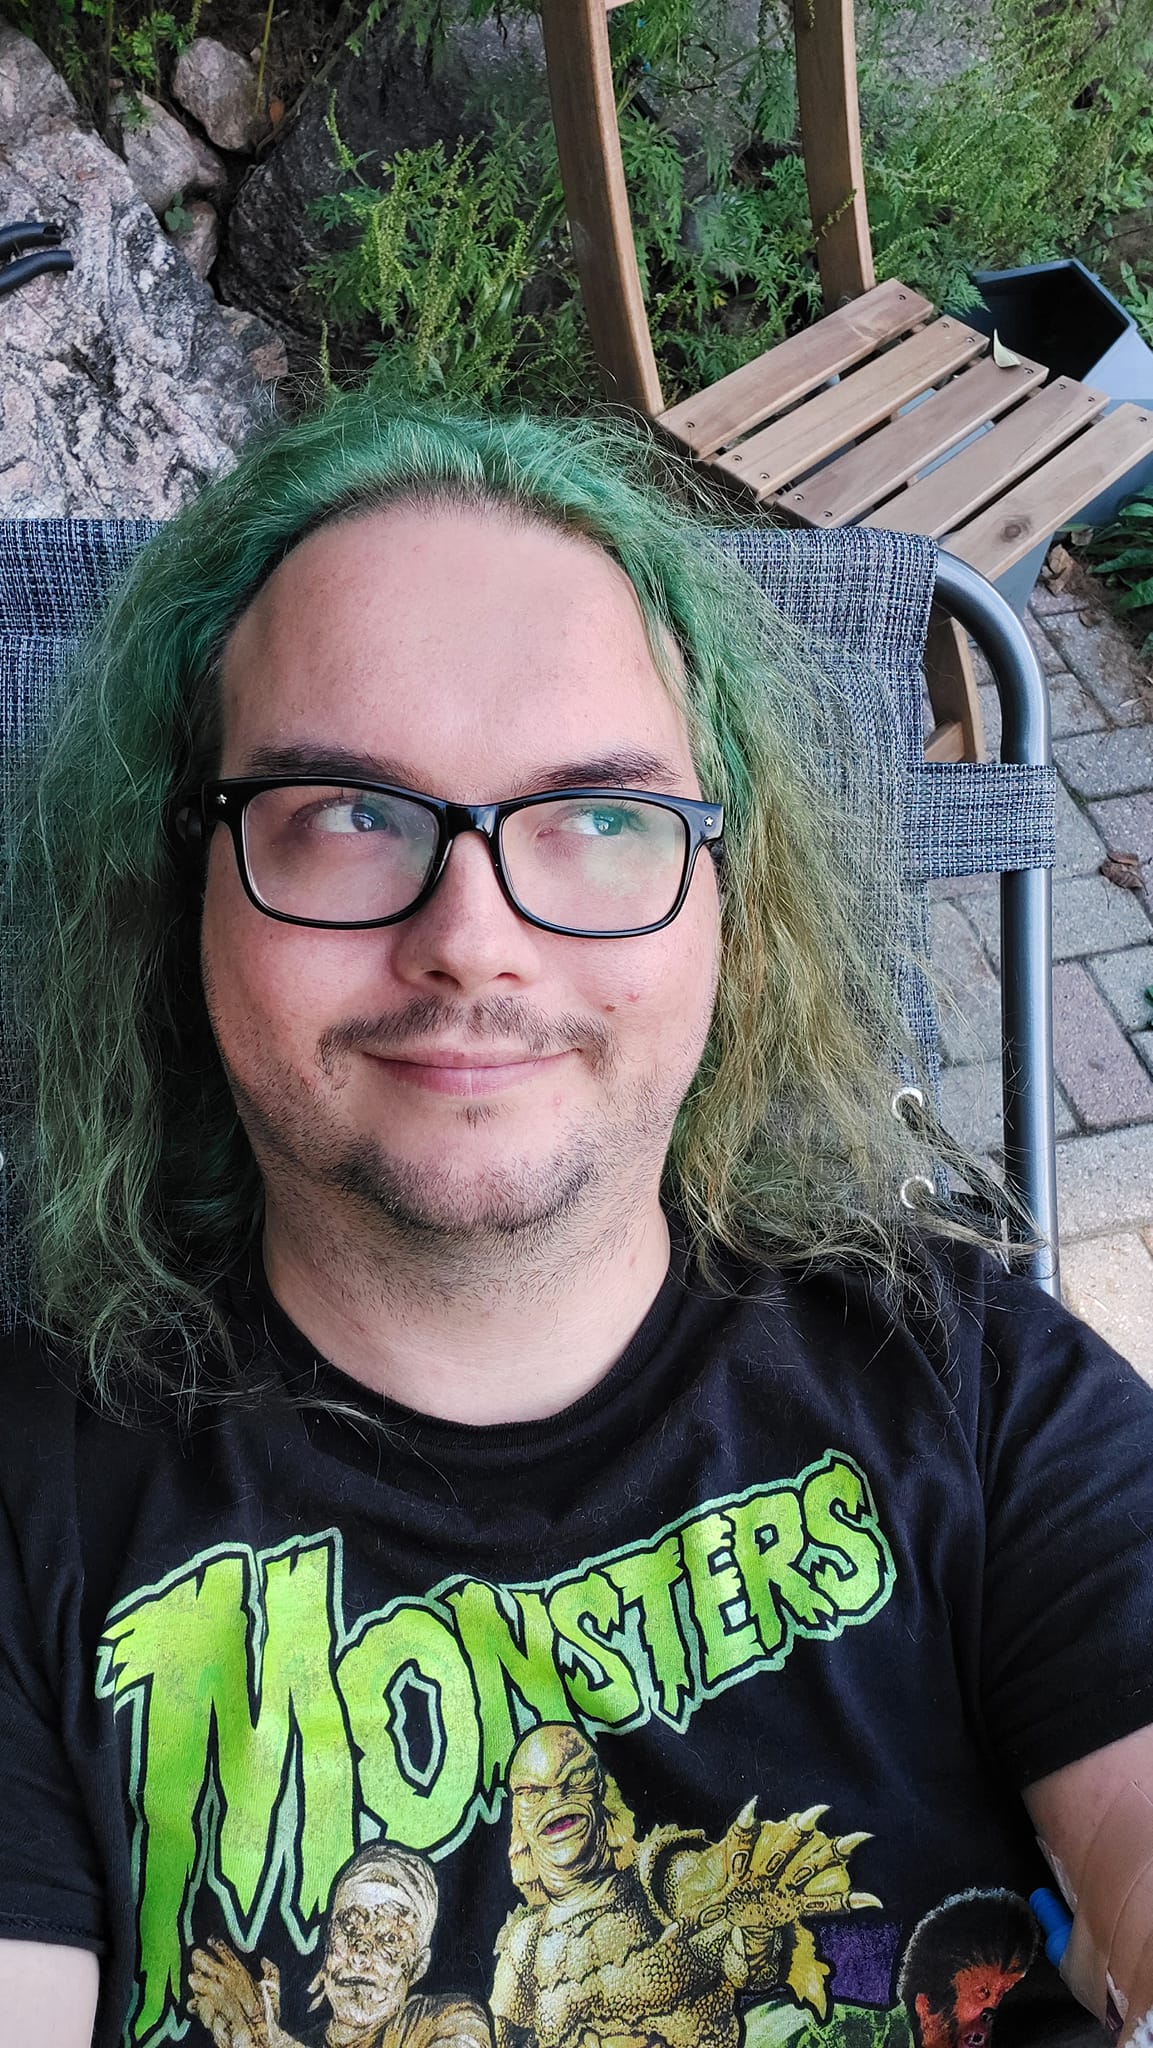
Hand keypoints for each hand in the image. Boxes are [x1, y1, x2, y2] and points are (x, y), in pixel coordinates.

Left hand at [187, 1939, 295, 2047]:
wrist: (253, 2038)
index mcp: (238, 1971)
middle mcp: (222, 1980)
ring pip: (194, 1980)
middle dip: (198, 1958)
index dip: (215, 1943)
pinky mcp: (204, 2010)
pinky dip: (194, 2004)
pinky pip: (193, 2003)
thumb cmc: (264, 2015)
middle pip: (201, 1960)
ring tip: (195, 1981)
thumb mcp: (273, 1990)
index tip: (210, 1940)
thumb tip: (265, 1961)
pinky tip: (195, 2005)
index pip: (222, 1950)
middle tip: (197, 1959)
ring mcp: (211, 1995)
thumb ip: (271, 1972)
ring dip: (195, 1981)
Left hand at [673, 1802, 881, 2019]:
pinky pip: (826, 1906)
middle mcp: (770, 1873)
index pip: (742, 1843)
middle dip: (801, 1832)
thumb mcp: (705, 1916)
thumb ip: (688, 1926)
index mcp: (744, 1871)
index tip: (751, 1806)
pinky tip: (874, 1903)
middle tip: (820, 1810)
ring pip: (813, 1867)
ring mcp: (787, 1886)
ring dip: (836, 1853)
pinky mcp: (799, 1905)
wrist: (739, 1912)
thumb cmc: (723, 1907)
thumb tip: (664, 1942)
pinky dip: (851, 1904)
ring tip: (862, 1837)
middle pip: (785, 1849)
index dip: (745, 1825)